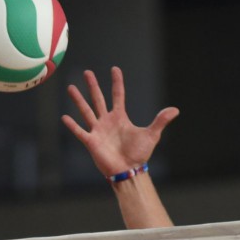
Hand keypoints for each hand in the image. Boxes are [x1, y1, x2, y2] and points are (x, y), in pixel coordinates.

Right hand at [62, 67, 178, 176]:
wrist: (129, 170)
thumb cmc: (139, 154)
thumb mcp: (151, 134)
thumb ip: (160, 121)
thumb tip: (175, 110)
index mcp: (120, 117)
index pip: (118, 96)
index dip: (117, 83)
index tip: (115, 69)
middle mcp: (107, 121)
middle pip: (98, 99)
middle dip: (93, 86)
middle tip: (87, 72)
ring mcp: (98, 131)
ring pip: (86, 111)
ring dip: (78, 100)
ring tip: (71, 88)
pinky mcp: (91, 142)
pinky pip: (80, 132)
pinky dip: (72, 125)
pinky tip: (64, 117)